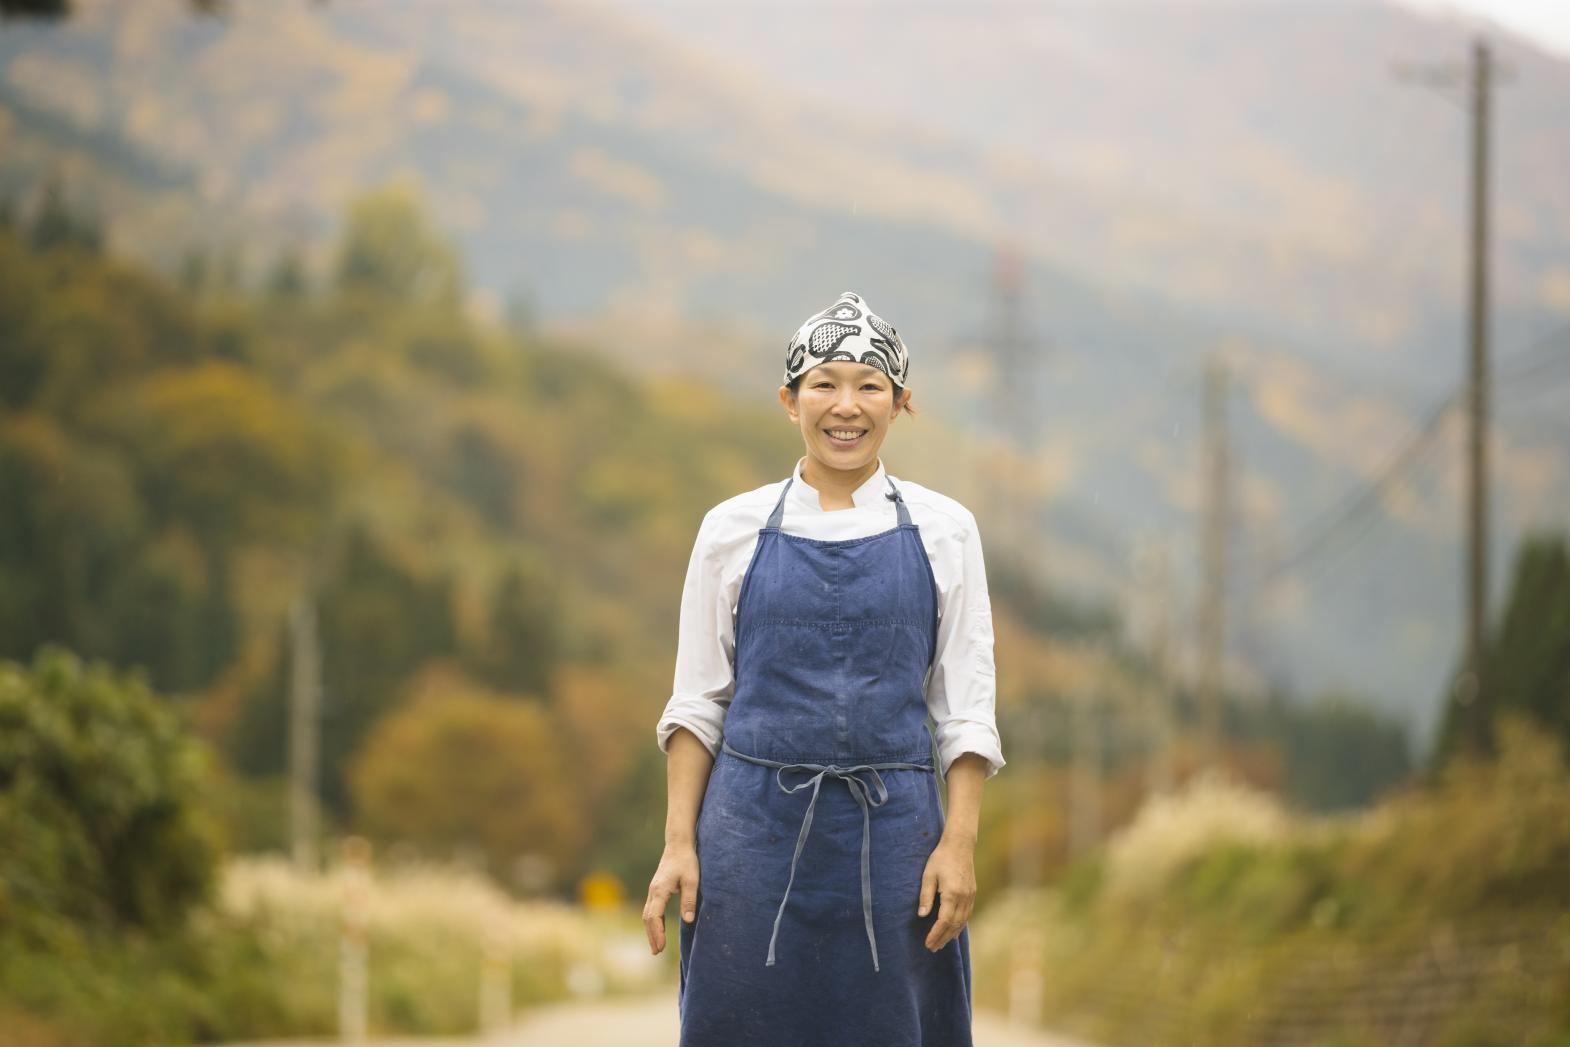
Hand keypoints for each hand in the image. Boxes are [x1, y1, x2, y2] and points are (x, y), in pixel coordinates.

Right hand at [643, 842, 699, 954]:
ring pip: (648, 915)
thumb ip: (689, 900)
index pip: (654, 916)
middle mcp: (653, 891)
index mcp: (660, 890)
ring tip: (656, 947)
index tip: (661, 947)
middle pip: (648, 918)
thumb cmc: (686, 861)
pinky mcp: (657, 889)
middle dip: (652, 936)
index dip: (657, 933)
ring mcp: (653, 890)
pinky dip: (654, 922)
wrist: (678, 845)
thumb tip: (688, 920)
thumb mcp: (692, 880)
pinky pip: (652, 910)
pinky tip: (659, 930)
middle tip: (657, 952)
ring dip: (651, 931)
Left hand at [917, 837, 975, 951]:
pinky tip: (953, 931)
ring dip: (952, 934)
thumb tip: (922, 916)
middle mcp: (964, 897)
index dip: (936, 934)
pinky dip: (959, 926)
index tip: (927, 943)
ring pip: (962, 922)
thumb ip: (925, 896)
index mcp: (952, 893)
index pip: (944, 921)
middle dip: (943, 938)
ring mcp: (970, 896)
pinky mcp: (972, 893)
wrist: (959, 845)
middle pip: (954, 925)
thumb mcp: (928, 875)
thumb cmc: (941, 858)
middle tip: (932, 948)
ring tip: (941, 944)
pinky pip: (967, 915)